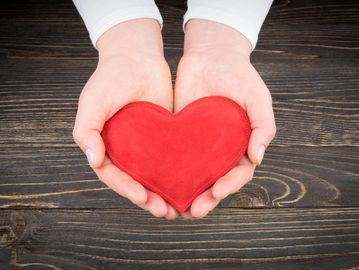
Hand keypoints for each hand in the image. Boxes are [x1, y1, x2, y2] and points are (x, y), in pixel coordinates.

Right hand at [73, 19, 177, 219]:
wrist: (137, 56)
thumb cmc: (110, 78)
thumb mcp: (92, 102)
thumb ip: (87, 131)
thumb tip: (94, 160)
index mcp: (106, 146)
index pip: (114, 175)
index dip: (127, 189)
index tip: (143, 198)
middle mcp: (126, 149)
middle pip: (136, 181)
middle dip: (149, 199)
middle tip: (165, 211)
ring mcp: (146, 144)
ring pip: (155, 175)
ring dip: (165, 193)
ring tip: (179, 208)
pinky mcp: (166, 136)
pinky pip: (172, 158)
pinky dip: (179, 174)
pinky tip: (191, 184)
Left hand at [175, 19, 275, 218]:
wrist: (211, 55)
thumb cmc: (239, 76)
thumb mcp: (258, 98)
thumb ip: (263, 127)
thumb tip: (258, 158)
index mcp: (241, 145)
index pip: (238, 173)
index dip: (229, 185)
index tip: (216, 191)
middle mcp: (220, 149)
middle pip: (214, 181)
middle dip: (206, 199)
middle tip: (194, 211)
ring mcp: (199, 144)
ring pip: (193, 176)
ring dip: (186, 194)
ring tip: (175, 209)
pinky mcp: (179, 136)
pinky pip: (174, 158)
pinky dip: (169, 175)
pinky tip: (159, 185)